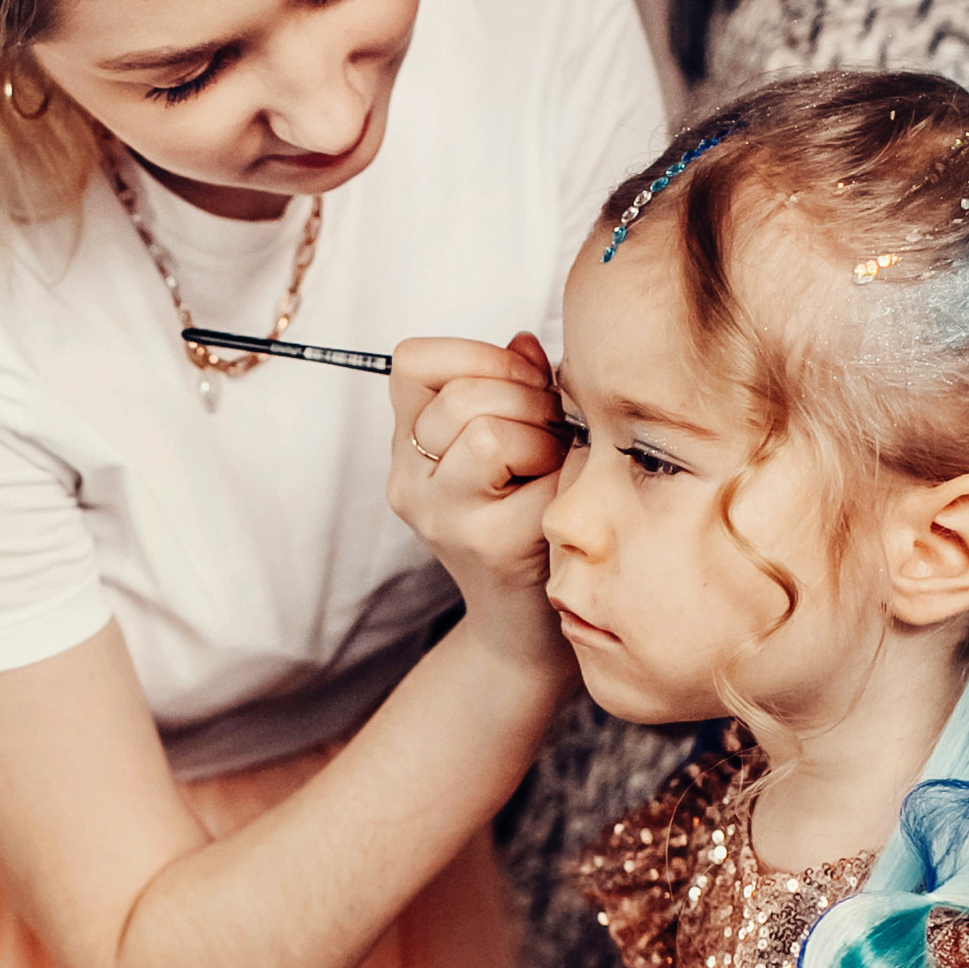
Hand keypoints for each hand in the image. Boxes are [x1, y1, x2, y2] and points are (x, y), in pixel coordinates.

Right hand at [387, 332, 568, 662]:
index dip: (477, 356)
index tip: (519, 386)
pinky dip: (559, 471)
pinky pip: (528, 470)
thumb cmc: (530, 522)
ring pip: (484, 428)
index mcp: (408, 447)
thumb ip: (514, 386)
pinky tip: (559, 499)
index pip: (414, 361)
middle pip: (462, 393)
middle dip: (527, 398)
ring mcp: (440, 516)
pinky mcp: (487, 543)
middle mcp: (409, 482)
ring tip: (552, 467)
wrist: (534, 625)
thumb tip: (526, 342)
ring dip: (541, 436)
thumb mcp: (513, 443)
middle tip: (551, 435)